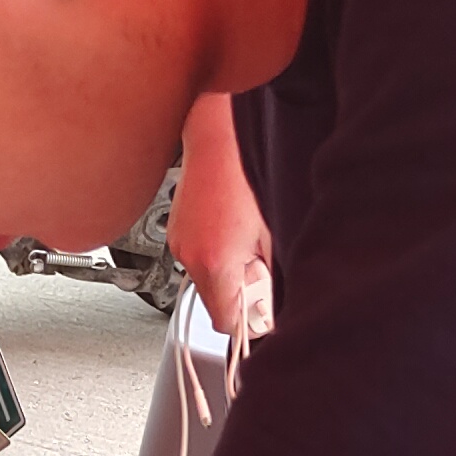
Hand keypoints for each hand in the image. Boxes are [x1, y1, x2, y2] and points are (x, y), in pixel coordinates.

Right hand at [167, 136, 271, 339]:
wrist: (221, 130)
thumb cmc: (251, 169)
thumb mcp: (276, 232)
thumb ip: (275, 276)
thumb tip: (277, 306)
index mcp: (213, 262)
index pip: (226, 322)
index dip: (249, 325)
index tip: (266, 319)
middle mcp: (188, 255)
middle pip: (217, 300)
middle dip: (244, 291)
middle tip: (266, 263)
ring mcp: (179, 241)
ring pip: (210, 277)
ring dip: (232, 269)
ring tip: (251, 236)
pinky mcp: (178, 228)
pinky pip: (201, 255)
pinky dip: (221, 251)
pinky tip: (236, 225)